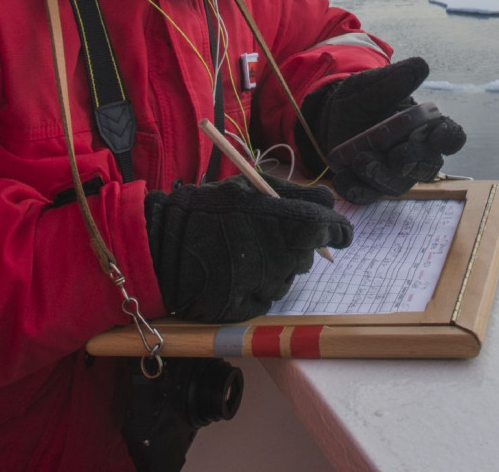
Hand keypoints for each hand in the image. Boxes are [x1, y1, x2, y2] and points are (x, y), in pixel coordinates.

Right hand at [144, 177, 351, 321]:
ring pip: (287, 276)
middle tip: (265, 233)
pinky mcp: (249, 310)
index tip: (339, 232)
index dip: (337, 230)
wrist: (159, 248)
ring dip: (275, 264)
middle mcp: (282, 259)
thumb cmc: (203, 210)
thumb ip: (292, 193)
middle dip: (295, 244)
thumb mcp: (245, 188)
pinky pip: (265, 296)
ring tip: (243, 251)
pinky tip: (233, 272)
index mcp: (285, 224)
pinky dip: (256, 285)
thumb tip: (328, 201)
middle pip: (307, 255)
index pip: (330, 230)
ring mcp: (266, 287)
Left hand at [301, 57, 467, 204]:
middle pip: (426, 166)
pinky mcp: (369, 187)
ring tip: (360, 160)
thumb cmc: (360, 99)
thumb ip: (395, 80)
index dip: (449, 138)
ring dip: (381, 175)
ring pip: (397, 184)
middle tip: (396, 154)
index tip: (438, 132)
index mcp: (425, 127)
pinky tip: (343, 179)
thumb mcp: (372, 84)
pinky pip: (367, 196)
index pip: (450, 137)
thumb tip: (421, 66)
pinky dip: (356, 190)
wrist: (328, 116)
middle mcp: (415, 153)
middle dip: (412, 160)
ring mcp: (393, 174)